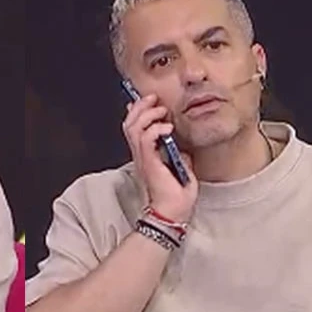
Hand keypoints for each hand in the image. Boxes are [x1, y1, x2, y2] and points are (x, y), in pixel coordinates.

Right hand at [122, 93, 197, 221]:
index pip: (133, 128)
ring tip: (161, 111)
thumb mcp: (182, 170)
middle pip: (129, 124)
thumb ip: (179, 156)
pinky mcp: (148, 162)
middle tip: (153, 98)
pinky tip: (167, 128)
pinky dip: (155, 128)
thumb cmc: (177, 197)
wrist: (173, 213)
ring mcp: (142, 159)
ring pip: (133, 127)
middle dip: (140, 107)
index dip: (136, 111)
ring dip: (147, 114)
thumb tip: (182, 148)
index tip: (148, 100)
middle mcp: (140, 156)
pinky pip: (145, 138)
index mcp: (146, 156)